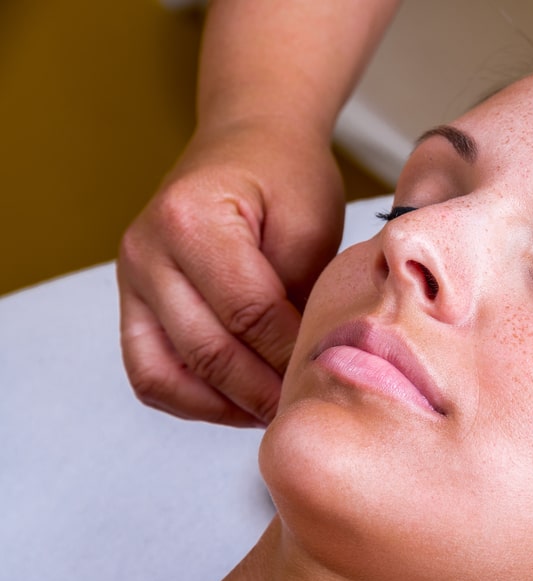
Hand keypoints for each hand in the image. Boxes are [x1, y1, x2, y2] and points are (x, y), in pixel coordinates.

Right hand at [118, 119, 343, 425]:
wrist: (247, 143)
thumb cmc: (286, 178)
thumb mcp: (311, 226)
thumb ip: (302, 296)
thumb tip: (308, 367)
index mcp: (190, 218)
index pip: (248, 312)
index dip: (289, 355)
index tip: (327, 375)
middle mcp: (146, 250)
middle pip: (206, 350)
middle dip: (263, 391)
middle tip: (307, 407)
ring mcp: (131, 280)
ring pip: (166, 375)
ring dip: (226, 406)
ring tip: (275, 411)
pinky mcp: (132, 304)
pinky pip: (150, 375)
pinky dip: (194, 400)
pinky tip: (241, 402)